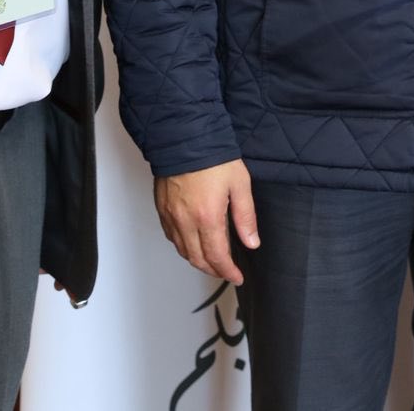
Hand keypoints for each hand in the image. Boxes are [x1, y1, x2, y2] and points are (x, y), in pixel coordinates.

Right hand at [155, 160, 260, 284]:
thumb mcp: (239, 184)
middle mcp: (185, 221)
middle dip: (213, 270)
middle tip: (226, 271)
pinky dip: (183, 245)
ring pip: (182, 250)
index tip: (236, 276)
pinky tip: (192, 241)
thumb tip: (251, 242)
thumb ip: (245, 217)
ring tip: (211, 260)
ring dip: (197, 260)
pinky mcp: (162, 208)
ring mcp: (171, 216)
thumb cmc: (212, 157)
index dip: (228, 272)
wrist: (184, 137)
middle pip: (197, 259)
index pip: (217, 257)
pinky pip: (171, 236)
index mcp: (207, 217)